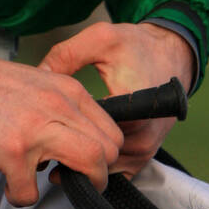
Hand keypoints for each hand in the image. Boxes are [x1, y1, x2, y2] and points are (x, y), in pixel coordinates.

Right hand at [0, 50, 123, 206]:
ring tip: (53, 181)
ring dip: (76, 185)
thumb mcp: (40, 82)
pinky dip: (20, 195)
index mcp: (68, 91)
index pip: (111, 130)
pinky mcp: (12, 152)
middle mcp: (58, 107)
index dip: (107, 155)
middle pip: (108, 151)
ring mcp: (37, 131)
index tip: (93, 164)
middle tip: (80, 178)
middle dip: (98, 175)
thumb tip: (78, 136)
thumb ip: (63, 105)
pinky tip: (11, 182)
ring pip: (88, 166)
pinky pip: (30, 193)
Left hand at [37, 21, 194, 179]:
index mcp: (131, 106)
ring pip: (104, 168)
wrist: (170, 54)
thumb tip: (38, 75)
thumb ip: (67, 54)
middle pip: (94, 156)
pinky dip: (97, 162)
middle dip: (69, 147)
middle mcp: (141, 134)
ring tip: (59, 138)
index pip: (87, 133)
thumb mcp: (100, 38)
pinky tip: (80, 144)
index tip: (43, 122)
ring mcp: (145, 149)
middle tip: (46, 133)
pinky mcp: (146, 154)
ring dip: (83, 157)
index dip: (61, 130)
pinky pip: (116, 170)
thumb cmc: (136, 46)